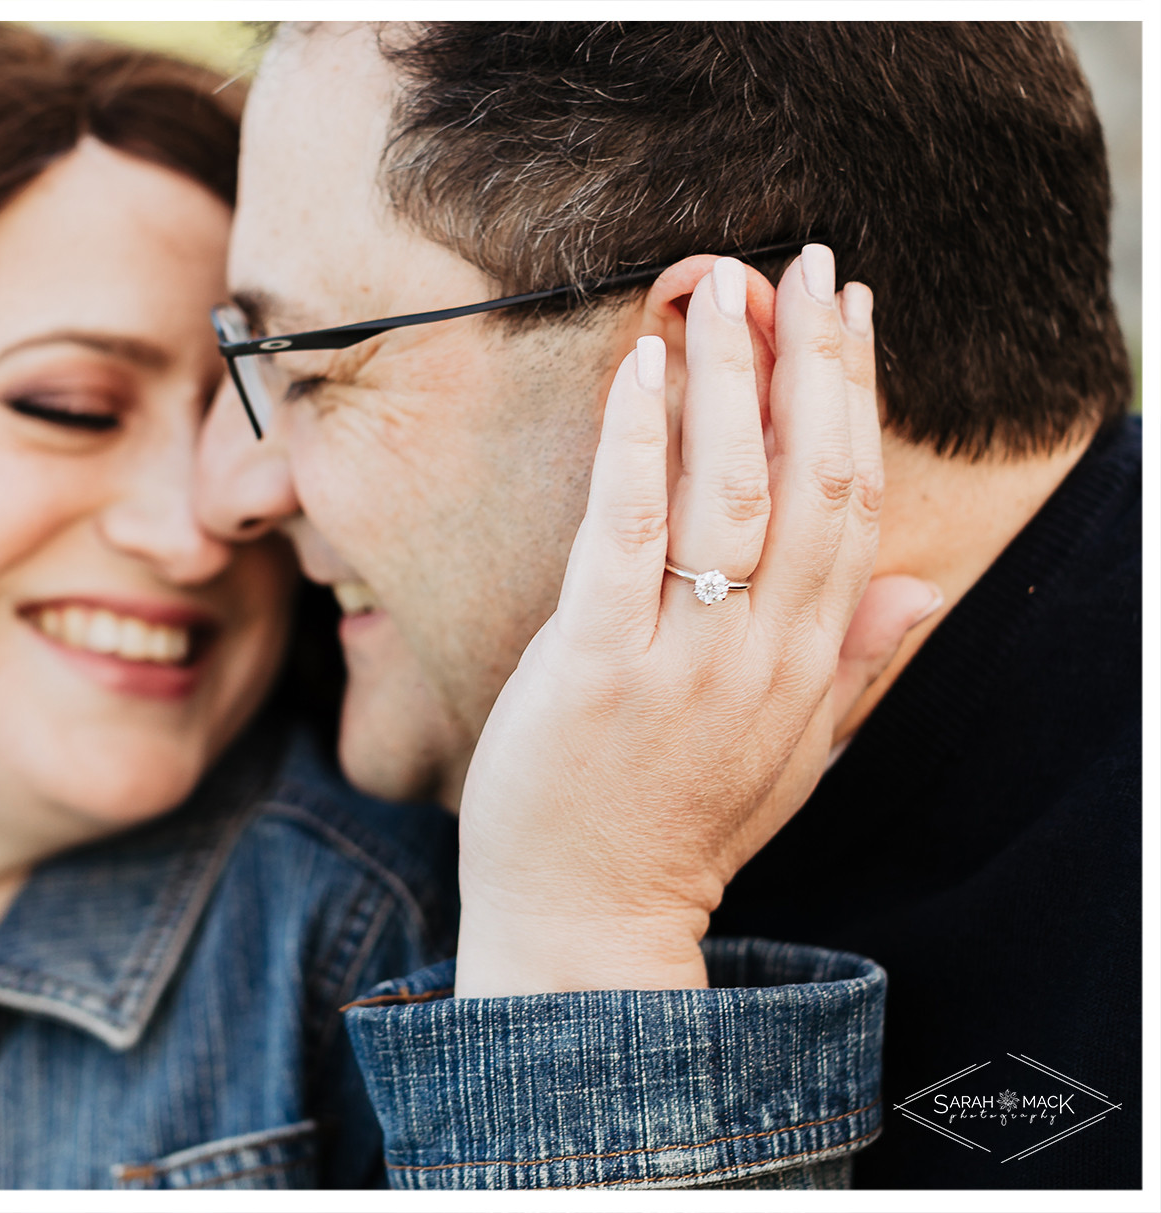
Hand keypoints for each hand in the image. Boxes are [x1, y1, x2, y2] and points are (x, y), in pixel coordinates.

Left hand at [453, 247, 941, 996]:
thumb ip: (849, 665)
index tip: (852, 312)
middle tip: (805, 263)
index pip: (854, 502)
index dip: (856, 398)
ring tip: (726, 285)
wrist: (590, 926)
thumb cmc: (676, 830)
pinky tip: (643, 367)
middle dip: (810, 362)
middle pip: (808, 479)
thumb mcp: (791, 753)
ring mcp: (681, 660)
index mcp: (809, 663)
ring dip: (731, 378)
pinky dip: (637, 443)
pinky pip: (624, 533)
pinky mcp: (593, 666)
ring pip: (727, 490)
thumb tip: (917, 590)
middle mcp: (761, 653)